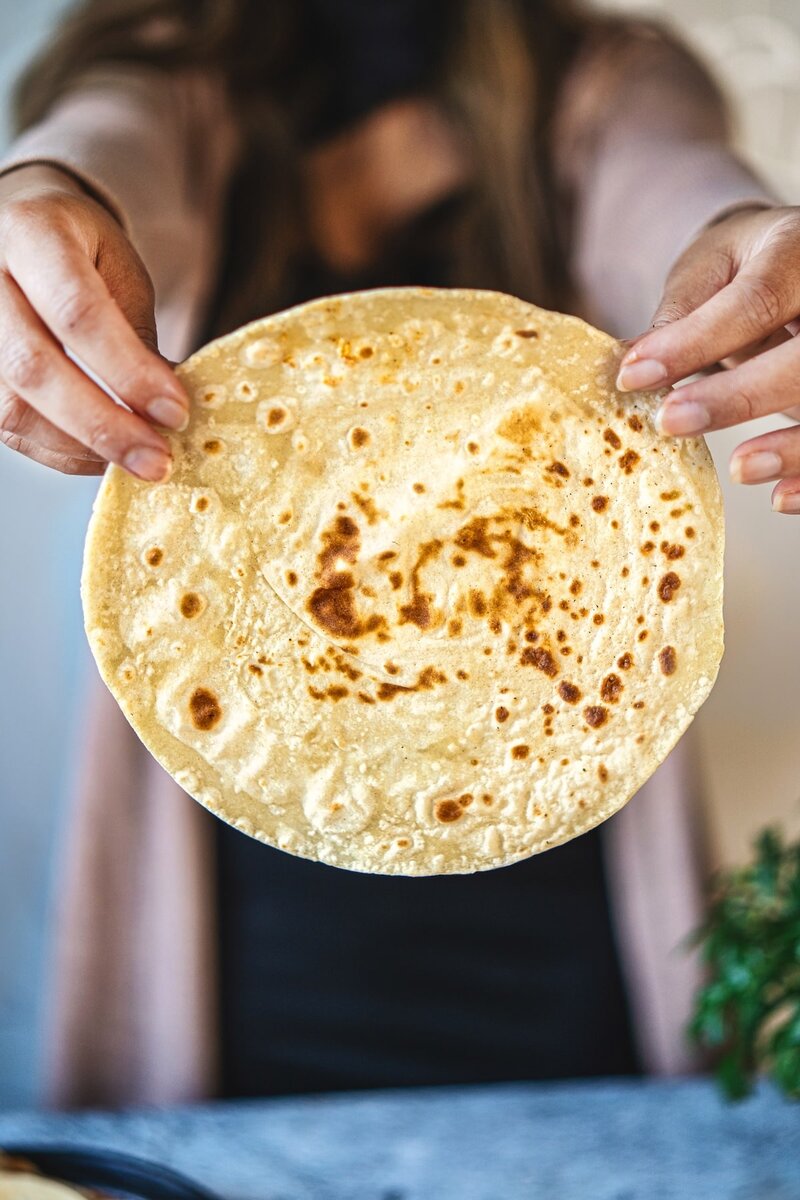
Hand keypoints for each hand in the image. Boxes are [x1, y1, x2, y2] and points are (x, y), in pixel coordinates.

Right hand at [0, 163, 187, 477]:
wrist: (20, 232)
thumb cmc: (77, 251)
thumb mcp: (118, 269)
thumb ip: (136, 334)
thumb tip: (169, 411)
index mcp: (32, 233)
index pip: (77, 312)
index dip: (128, 371)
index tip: (175, 412)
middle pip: (34, 367)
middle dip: (103, 425)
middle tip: (157, 459)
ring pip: (12, 408)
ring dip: (82, 448)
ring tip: (135, 460)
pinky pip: (7, 427)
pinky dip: (60, 452)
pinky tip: (101, 456)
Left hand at [616, 204, 799, 514]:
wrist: (792, 264)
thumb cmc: (744, 267)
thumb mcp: (708, 271)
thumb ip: (679, 316)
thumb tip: (630, 368)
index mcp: (796, 251)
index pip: (756, 300)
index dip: (694, 343)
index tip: (633, 377)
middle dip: (742, 395)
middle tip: (672, 422)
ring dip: (794, 446)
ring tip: (741, 468)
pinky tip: (780, 496)